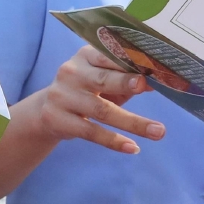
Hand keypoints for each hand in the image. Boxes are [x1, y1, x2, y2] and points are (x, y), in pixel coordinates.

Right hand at [25, 44, 164, 154]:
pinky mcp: (58, 120)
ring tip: (159, 132)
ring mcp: (62, 97)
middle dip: (127, 82)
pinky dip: (114, 141)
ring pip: (102, 110)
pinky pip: (92, 132)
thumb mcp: (104, 79)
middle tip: (147, 87)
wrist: (45, 111)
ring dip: (133, 123)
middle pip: (104, 79)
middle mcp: (72, 72)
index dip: (132, 62)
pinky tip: (133, 148)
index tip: (155, 68)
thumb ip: (128, 78)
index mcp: (86, 56)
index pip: (110, 56)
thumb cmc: (86, 91)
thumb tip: (159, 82)